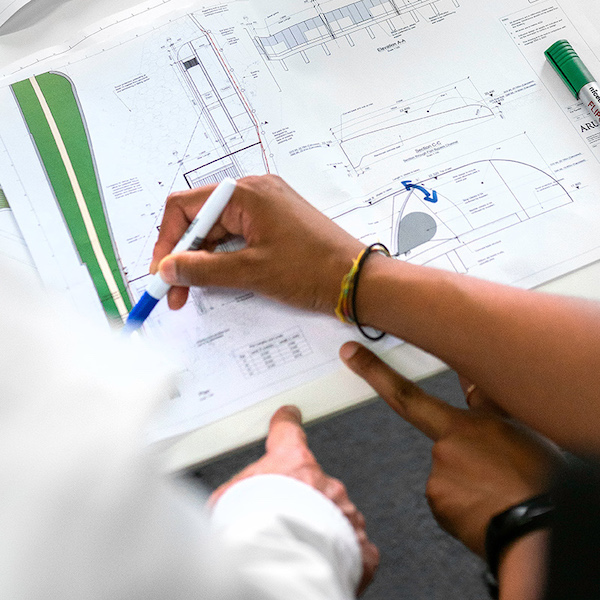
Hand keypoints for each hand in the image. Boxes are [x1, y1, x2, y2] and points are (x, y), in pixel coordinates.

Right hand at [151, 175, 363, 313]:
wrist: (357, 280)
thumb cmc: (313, 271)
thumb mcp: (251, 272)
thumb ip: (203, 269)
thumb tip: (167, 268)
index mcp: (246, 194)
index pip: (185, 207)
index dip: (167, 241)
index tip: (161, 273)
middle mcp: (254, 192)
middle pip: (200, 218)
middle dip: (184, 254)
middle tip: (176, 290)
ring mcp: (266, 206)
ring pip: (218, 229)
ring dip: (203, 258)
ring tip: (195, 290)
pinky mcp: (275, 222)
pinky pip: (237, 234)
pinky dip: (223, 256)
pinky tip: (218, 278)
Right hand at [209, 405, 378, 594]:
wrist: (280, 566)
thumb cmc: (254, 533)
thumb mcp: (226, 502)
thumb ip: (230, 496)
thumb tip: (217, 505)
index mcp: (293, 464)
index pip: (288, 433)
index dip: (287, 422)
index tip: (289, 415)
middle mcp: (324, 484)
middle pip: (313, 483)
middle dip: (301, 499)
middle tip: (282, 519)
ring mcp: (345, 512)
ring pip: (336, 513)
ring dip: (321, 526)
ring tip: (299, 546)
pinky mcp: (359, 545)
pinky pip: (355, 544)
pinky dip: (343, 552)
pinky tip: (326, 560)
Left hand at [339, 342, 561, 557]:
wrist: (540, 531)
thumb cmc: (538, 480)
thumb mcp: (518, 428)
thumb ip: (486, 405)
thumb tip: (472, 384)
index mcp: (461, 426)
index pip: (407, 394)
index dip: (375, 373)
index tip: (350, 356)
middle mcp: (442, 449)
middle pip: (446, 445)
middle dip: (470, 456)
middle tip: (501, 474)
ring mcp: (438, 479)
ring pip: (448, 473)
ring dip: (470, 479)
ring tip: (502, 491)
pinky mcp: (438, 505)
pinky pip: (448, 498)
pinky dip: (466, 500)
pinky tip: (489, 506)